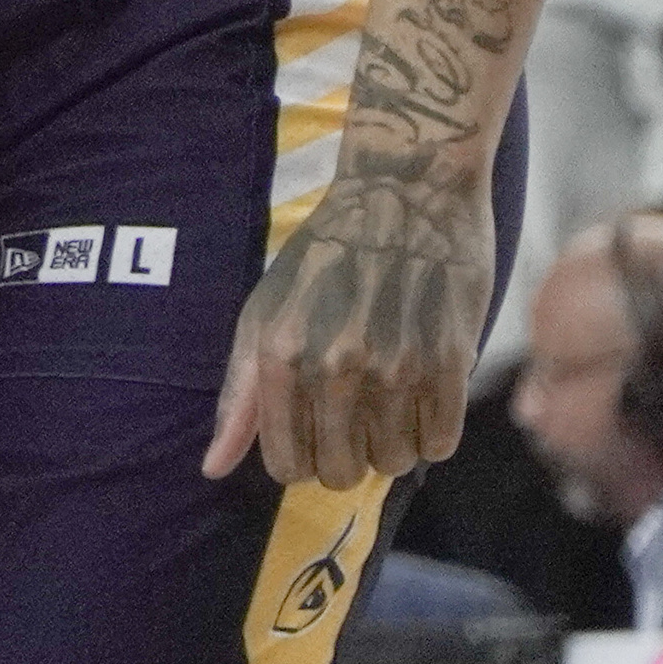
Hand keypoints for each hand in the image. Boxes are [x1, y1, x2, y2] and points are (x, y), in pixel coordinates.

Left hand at [203, 159, 490, 492]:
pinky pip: (441, 443)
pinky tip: (420, 396)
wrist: (404, 191)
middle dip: (345, 459)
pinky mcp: (450, 361)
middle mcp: (336, 366)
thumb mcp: (264, 313)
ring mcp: (396, 365)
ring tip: (387, 401)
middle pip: (341, 473)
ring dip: (391, 445)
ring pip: (394, 463)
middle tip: (352, 421)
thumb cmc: (325, 254)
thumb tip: (212, 468)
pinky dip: (431, 434)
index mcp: (281, 355)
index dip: (299, 463)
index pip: (287, 464)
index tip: (311, 440)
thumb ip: (239, 395)